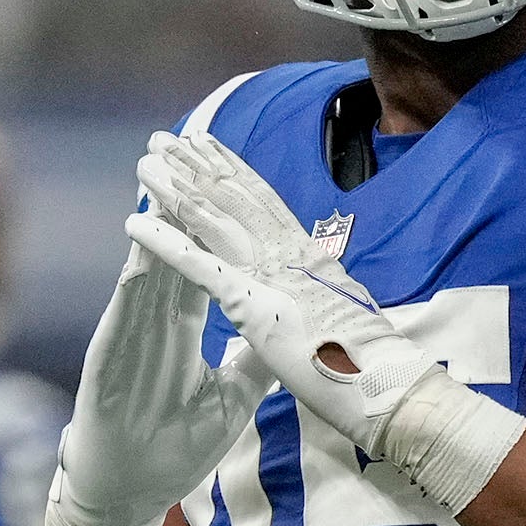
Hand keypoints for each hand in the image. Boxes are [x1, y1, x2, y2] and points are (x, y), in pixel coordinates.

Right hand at [45, 148, 266, 525]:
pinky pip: (124, 313)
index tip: (232, 174)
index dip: (217, 218)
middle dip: (182, 196)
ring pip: (145, 267)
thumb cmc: (173, 444)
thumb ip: (254, 358)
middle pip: (172, 246)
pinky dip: (134, 280)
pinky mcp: (109, 359)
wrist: (130, 491)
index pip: (203, 257)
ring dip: (153, 223)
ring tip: (160, 175)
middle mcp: (154, 320)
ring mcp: (129, 336)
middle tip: (188, 143)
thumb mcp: (232, 397)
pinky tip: (142, 249)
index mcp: (183, 325)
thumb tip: (287, 328)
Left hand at [125, 133, 446, 458]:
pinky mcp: (253, 306)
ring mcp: (272, 276)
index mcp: (311, 257)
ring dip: (174, 189)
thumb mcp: (344, 315)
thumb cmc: (374, 363)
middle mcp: (291, 254)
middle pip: (235, 196)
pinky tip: (135, 223)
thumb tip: (317, 290)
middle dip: (196, 165)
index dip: (232, 168)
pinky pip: (198, 266)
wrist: (390, 387)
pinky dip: (164, 242)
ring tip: (144, 165)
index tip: (208, 145)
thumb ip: (319, 295)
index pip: (265, 200)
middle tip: (163, 138)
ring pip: (213, 218)